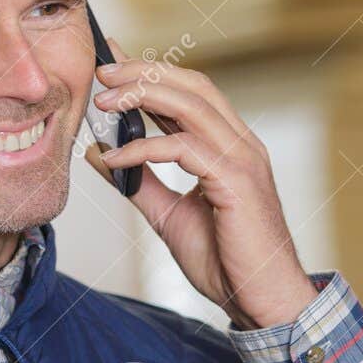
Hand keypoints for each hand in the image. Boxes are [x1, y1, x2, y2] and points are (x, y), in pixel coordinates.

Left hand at [85, 38, 318, 330]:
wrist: (261, 301)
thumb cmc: (227, 262)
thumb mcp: (170, 215)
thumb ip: (140, 184)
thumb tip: (101, 154)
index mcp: (230, 147)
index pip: (190, 93)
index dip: (151, 72)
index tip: (112, 61)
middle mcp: (241, 144)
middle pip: (192, 86)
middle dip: (144, 72)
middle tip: (102, 72)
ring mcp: (243, 159)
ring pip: (191, 105)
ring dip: (142, 96)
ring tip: (103, 103)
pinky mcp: (236, 181)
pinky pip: (183, 148)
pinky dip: (143, 148)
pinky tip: (115, 158)